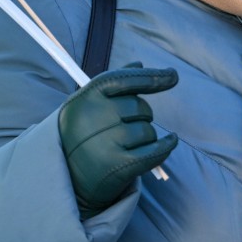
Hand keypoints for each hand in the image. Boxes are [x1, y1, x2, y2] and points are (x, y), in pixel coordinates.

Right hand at [57, 66, 178, 217]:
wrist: (67, 176)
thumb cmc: (84, 133)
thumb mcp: (89, 104)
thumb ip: (114, 83)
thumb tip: (139, 64)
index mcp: (86, 97)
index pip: (124, 80)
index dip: (152, 77)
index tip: (173, 76)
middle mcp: (93, 118)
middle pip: (139, 107)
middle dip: (143, 115)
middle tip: (128, 126)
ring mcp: (104, 143)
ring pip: (147, 131)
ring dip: (146, 136)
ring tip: (128, 144)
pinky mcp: (117, 166)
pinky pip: (154, 151)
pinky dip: (166, 146)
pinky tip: (170, 142)